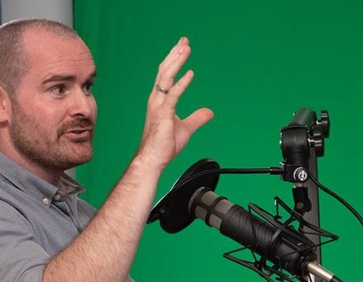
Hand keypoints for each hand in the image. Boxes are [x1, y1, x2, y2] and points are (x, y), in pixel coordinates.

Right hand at [136, 37, 213, 169]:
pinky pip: (173, 95)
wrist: (152, 159)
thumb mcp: (187, 128)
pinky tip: (190, 73)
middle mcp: (156, 99)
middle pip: (165, 71)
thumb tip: (210, 112)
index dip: (174, 59)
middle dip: (175, 54)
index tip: (182, 46)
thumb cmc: (164, 146)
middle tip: (184, 40)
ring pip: (167, 78)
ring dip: (177, 62)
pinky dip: (182, 83)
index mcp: (160, 100)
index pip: (166, 74)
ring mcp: (158, 106)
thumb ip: (197, 118)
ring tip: (185, 48)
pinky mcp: (163, 114)